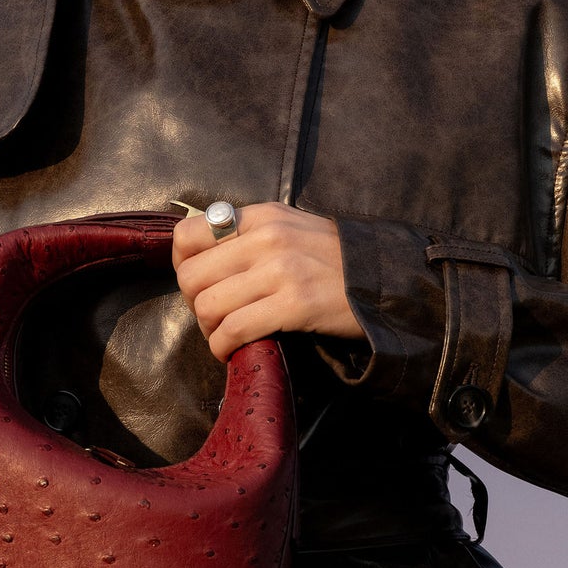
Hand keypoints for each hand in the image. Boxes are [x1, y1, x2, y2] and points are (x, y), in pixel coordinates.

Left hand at [172, 201, 364, 359]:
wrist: (386, 280)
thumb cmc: (333, 260)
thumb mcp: (289, 228)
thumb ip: (248, 236)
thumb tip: (202, 256)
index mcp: (261, 216)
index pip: (188, 235)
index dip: (182, 267)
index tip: (198, 286)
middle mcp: (267, 238)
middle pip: (192, 276)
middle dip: (194, 305)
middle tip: (214, 317)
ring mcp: (282, 270)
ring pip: (209, 305)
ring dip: (210, 330)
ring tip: (225, 335)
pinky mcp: (295, 304)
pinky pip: (235, 329)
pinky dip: (224, 346)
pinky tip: (233, 350)